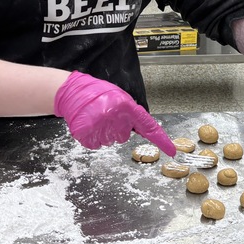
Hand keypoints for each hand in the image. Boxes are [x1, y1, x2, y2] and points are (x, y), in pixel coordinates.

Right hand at [54, 71, 175, 155]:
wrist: (72, 91)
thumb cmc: (97, 93)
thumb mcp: (119, 97)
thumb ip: (130, 112)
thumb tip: (143, 128)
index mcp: (126, 106)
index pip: (148, 125)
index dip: (161, 140)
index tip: (172, 151)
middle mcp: (115, 117)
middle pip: (124, 136)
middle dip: (116, 128)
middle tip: (105, 115)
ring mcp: (100, 127)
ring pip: (110, 141)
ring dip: (104, 132)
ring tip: (95, 117)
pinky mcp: (87, 135)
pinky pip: (96, 144)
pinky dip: (93, 137)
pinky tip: (89, 124)